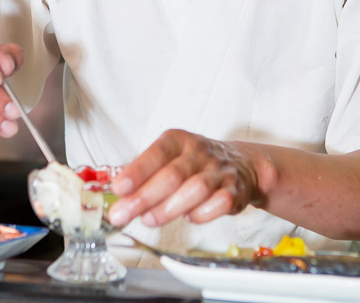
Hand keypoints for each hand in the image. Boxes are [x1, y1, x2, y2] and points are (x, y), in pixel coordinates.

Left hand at [108, 129, 263, 227]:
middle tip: (122, 214)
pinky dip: (203, 213)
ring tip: (149, 220)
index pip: (156, 153)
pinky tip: (189, 218)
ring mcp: (218, 171)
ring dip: (169, 208)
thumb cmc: (194, 162)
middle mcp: (199, 152)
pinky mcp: (234, 190)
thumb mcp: (169, 157)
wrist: (240, 163)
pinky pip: (220, 203)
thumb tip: (118, 195)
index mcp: (178, 140)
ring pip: (196, 188)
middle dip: (144, 197)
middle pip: (172, 174)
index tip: (118, 188)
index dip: (137, 171)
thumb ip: (145, 174)